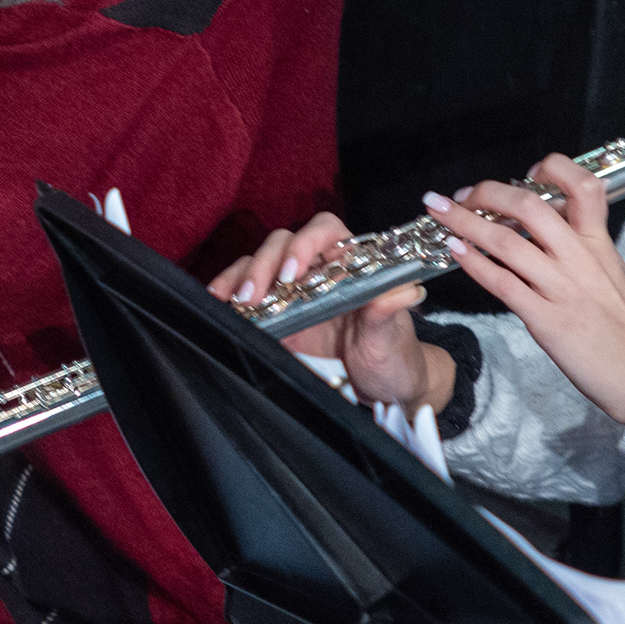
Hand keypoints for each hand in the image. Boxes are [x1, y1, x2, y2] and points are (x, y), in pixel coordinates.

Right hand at [212, 209, 449, 406]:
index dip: (306, 242)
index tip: (293, 272)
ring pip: (260, 263)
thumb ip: (390, 313)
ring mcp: (295, 293)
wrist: (385, 392)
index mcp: (352, 265)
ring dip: (242, 275)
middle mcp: (320, 271)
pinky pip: (248, 293)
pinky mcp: (276, 317)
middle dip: (265, 264)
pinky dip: (230, 291)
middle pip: (284, 244)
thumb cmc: (395, 357)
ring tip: (233, 299)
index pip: (326, 231)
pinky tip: (220, 301)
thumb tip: (405, 290)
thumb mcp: (393, 339)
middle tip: (254, 294)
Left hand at [423, 155, 624, 424]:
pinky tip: (456, 251)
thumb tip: (550, 215)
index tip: (526, 173)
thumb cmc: (624, 324)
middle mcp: (579, 258)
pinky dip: (474, 263)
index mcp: (599, 242)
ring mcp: (561, 288)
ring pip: (506, 242)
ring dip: (465, 223)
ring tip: (440, 213)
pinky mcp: (546, 319)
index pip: (584, 185)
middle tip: (462, 195)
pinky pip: (502, 283)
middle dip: (487, 193)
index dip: (552, 169)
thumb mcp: (611, 269)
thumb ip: (583, 240)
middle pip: (529, 206)